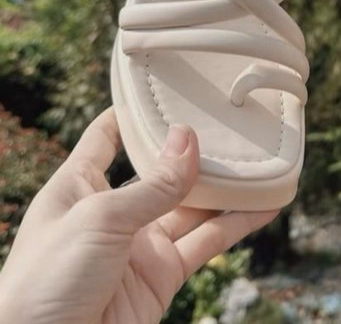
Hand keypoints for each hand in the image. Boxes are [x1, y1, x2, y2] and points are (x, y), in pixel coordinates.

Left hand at [0, 108, 277, 323]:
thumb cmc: (44, 284)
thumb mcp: (99, 219)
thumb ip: (153, 184)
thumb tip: (189, 138)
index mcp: (79, 187)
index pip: (106, 137)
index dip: (134, 114)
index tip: (167, 89)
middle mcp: (113, 211)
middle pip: (162, 170)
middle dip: (195, 151)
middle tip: (232, 126)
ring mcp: (140, 244)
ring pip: (193, 207)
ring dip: (226, 188)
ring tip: (262, 162)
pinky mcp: (162, 276)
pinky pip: (206, 243)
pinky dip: (237, 225)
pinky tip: (264, 206)